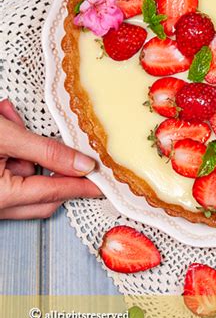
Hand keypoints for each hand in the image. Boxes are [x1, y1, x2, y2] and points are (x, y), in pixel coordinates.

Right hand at [0, 99, 101, 219]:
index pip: (54, 192)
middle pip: (43, 197)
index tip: (103, 184)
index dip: (82, 186)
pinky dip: (15, 151)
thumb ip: (45, 151)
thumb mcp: (6, 137)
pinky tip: (5, 120)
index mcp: (0, 197)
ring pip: (26, 181)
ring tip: (12, 120)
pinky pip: (10, 172)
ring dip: (28, 152)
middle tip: (80, 157)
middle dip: (59, 173)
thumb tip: (81, 164)